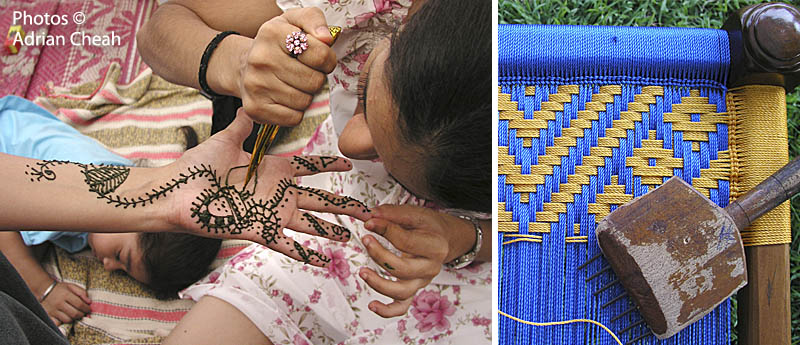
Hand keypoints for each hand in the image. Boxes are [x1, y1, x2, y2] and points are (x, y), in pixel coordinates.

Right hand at [40, 282, 90, 325]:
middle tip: (84, 313)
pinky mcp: (48, 315)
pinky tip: (67, 317)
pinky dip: (64, 321)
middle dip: (82, 314)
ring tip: (76, 314)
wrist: (43, 289)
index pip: (80, 304)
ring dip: (74, 318)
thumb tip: (89, 302)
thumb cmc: (60, 288)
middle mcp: (59, 303)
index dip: (86, 308)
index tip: (89, 309)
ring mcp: (53, 310)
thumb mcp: (72, 286)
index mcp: (66, 295)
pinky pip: (58, 322)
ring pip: (68, 319)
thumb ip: (82, 292)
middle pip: (75, 313)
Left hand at [165, 109, 370, 266]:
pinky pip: (287, 244)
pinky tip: (324, 260)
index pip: (309, 166)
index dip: (329, 164)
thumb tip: (253, 103)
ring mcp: (270, 213)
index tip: (348, 163)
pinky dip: (306, 253)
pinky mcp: (259, 230)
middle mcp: (277, 193)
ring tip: (351, 236)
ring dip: (330, 230)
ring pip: (309, 223)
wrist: (175, 192)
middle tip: (366, 210)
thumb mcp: (226, 139)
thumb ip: (244, 124)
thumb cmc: (197, 167)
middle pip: (319, 199)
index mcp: (273, 169)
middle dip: (343, 205)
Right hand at [236, 7, 336, 125]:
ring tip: (294, 84)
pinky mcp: (255, 108)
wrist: (244, 64)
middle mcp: (260, 59)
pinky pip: (293, 118)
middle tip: (305, 73)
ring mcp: (256, 85)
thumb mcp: (294, 21)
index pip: (320, 54)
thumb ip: (314, 20)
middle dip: (316, 79)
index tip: (319, 59)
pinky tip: (286, 98)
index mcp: (272, 33)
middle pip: (314, 81)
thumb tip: (326, 38)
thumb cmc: (277, 44)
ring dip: (306, 95)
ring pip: (304, 101)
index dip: (327, 60)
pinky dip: (295, 111)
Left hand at [358, 205, 475, 316]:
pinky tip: (372, 305)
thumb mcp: (416, 214)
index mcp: (435, 246)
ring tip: (362, 272)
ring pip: (401, 292)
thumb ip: (393, 214)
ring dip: (379, 284)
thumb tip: (371, 216)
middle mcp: (431, 268)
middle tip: (366, 240)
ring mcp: (422, 282)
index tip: (369, 223)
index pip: (406, 242)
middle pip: (403, 269)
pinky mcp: (414, 290)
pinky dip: (387, 310)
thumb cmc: (429, 226)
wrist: (444, 239)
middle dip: (380, 255)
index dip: (385, 231)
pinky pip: (401, 307)